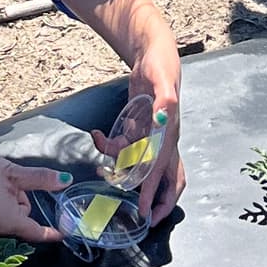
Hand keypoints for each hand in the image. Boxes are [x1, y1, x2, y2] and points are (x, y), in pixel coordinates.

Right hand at [0, 133, 66, 242]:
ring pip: (4, 220)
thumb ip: (40, 179)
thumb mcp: (11, 172)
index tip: (64, 232)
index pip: (37, 233)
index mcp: (9, 222)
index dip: (52, 232)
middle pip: (20, 221)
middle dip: (19, 203)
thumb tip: (66, 181)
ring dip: (4, 206)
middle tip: (6, 182)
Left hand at [93, 67, 186, 224]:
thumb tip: (162, 119)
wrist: (152, 50)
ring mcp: (150, 133)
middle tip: (143, 217)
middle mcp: (162, 137)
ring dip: (121, 169)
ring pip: (138, 163)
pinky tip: (98, 135)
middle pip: (165, 177)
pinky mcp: (138, 126)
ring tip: (102, 171)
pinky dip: (109, 145)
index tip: (145, 212)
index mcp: (169, 131)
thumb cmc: (161, 64)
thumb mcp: (163, 78)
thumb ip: (165, 100)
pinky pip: (125, 145)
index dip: (154, 192)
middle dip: (156, 199)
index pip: (163, 168)